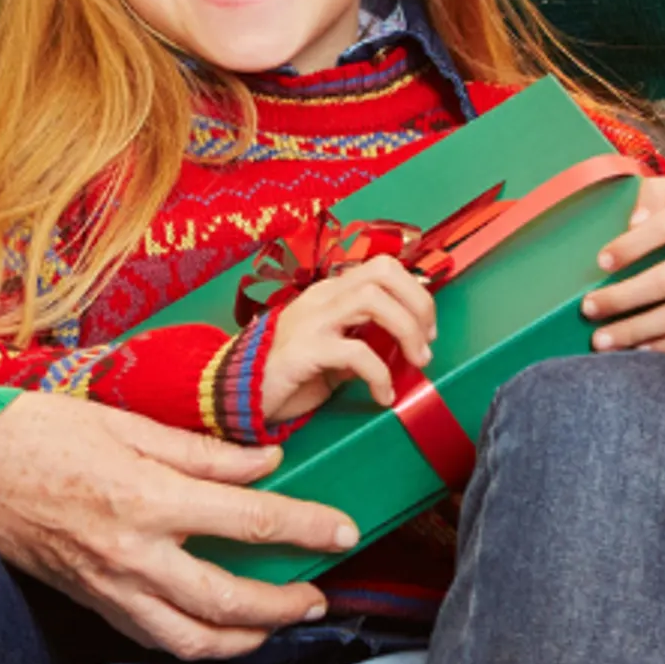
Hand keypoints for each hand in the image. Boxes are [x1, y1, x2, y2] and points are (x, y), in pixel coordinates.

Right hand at [0, 394, 350, 659]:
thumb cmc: (37, 433)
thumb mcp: (124, 422)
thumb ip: (201, 452)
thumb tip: (266, 462)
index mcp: (144, 497)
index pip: (247, 520)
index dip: (305, 527)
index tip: (342, 529)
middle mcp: (131, 554)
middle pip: (229, 600)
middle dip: (285, 604)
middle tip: (319, 594)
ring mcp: (109, 588)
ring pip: (193, 639)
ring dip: (247, 637)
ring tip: (279, 620)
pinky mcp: (92, 603)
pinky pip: (155, 639)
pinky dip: (198, 642)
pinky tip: (221, 628)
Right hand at [259, 255, 436, 423]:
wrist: (236, 395)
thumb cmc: (286, 374)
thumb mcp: (331, 351)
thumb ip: (361, 340)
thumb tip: (400, 345)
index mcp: (330, 293)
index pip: (382, 267)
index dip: (415, 291)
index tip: (428, 328)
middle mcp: (321, 298)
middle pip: (383, 273)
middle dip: (418, 303)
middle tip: (428, 341)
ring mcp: (311, 321)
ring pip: (372, 301)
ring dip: (406, 330)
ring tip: (415, 362)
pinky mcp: (304, 350)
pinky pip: (356, 353)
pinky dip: (380, 375)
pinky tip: (383, 395)